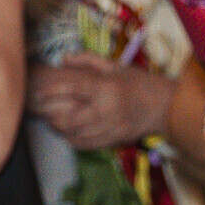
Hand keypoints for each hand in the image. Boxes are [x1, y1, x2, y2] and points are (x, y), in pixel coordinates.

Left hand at [29, 59, 173, 150]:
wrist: (165, 106)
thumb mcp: (115, 65)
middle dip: (55, 118)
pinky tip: (69, 134)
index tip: (39, 92)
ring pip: (78, 135)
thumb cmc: (138, 82)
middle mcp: (109, 109)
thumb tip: (63, 59)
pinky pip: (88, 145)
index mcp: (108, 88)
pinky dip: (74, 141)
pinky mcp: (115, 140)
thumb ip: (88, 60)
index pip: (76, 88)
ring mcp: (112, 127)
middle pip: (73, 119)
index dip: (54, 91)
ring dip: (62, 130)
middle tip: (45, 113)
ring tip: (54, 123)